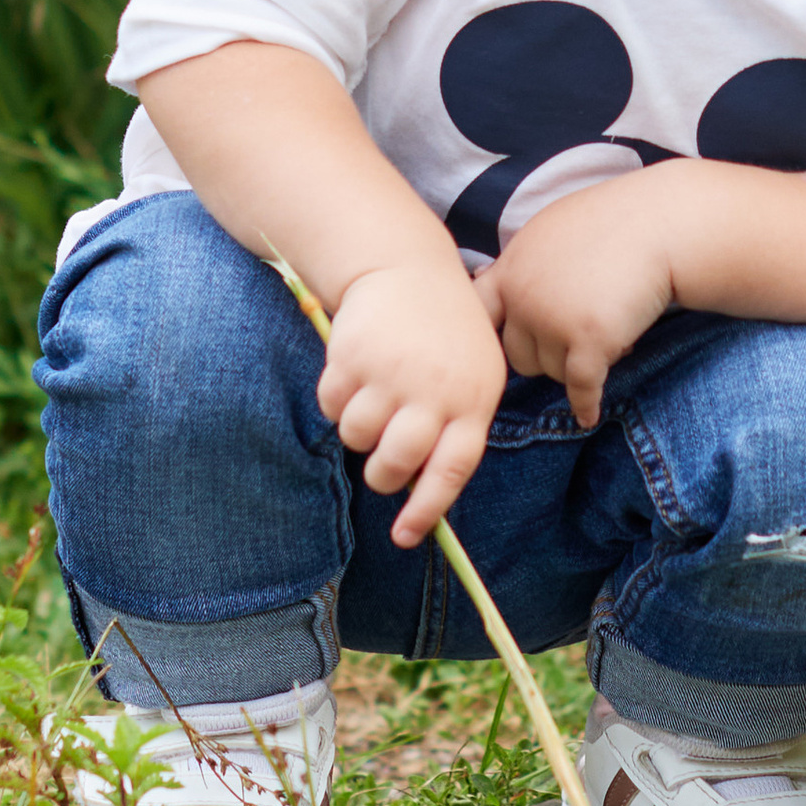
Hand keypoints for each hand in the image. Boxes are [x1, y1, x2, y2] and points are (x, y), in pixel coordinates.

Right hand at [316, 263, 506, 548]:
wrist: (408, 267)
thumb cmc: (445, 333)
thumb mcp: (472, 374)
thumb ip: (455, 427)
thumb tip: (422, 493)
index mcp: (473, 399)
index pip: (452, 470)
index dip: (426, 510)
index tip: (404, 537)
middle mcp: (434, 390)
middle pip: (394, 465)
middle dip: (382, 474)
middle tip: (382, 462)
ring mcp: (391, 374)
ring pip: (356, 438)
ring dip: (357, 429)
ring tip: (374, 397)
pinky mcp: (352, 358)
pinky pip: (331, 406)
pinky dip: (335, 398)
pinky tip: (356, 370)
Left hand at [479, 172, 682, 428]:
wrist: (661, 221)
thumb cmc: (615, 220)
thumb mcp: (552, 230)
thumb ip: (523, 263)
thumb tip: (489, 281)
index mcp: (512, 268)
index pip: (479, 316)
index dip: (486, 338)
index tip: (495, 355)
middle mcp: (523, 296)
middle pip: (518, 356)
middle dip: (547, 356)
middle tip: (578, 341)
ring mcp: (553, 320)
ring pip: (553, 373)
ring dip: (577, 365)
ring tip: (610, 335)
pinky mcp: (589, 341)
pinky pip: (581, 388)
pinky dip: (586, 405)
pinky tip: (589, 417)